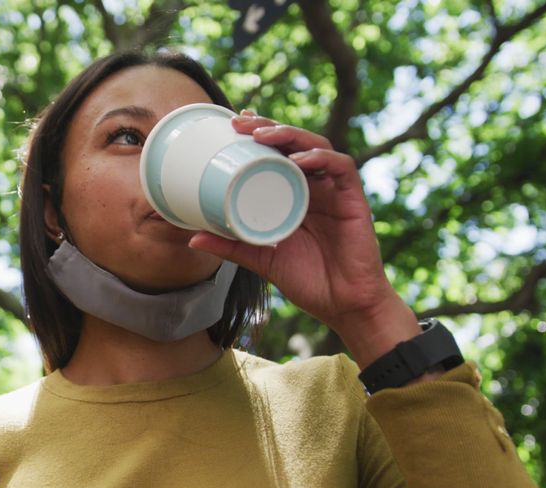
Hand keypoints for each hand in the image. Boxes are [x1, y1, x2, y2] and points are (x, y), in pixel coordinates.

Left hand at [188, 111, 420, 364]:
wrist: (343, 305)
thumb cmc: (307, 281)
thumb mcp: (260, 259)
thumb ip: (230, 246)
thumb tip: (191, 239)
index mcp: (294, 194)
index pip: (279, 153)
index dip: (260, 133)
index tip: (233, 124)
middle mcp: (315, 187)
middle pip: (295, 143)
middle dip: (269, 127)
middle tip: (240, 122)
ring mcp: (335, 191)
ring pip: (316, 147)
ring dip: (290, 135)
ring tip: (262, 136)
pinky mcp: (353, 200)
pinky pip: (341, 168)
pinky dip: (320, 159)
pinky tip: (299, 160)